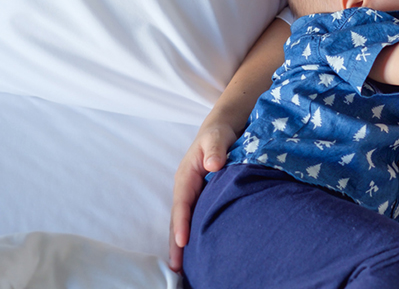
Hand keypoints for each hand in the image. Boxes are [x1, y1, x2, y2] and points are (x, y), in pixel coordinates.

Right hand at [169, 120, 236, 271]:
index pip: (182, 204)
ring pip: (186, 223)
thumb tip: (213, 164)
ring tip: (181, 269)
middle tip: (176, 268)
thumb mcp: (216, 137)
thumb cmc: (218, 134)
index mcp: (186, 176)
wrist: (222, 130)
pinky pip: (196, 219)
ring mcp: (193, 195)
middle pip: (178, 220)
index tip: (183, 242)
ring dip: (182, 245)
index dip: (181, 223)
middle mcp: (186, 189)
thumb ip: (215, 149)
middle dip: (176, 244)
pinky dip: (194, 235)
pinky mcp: (202, 199)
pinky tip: (198, 252)